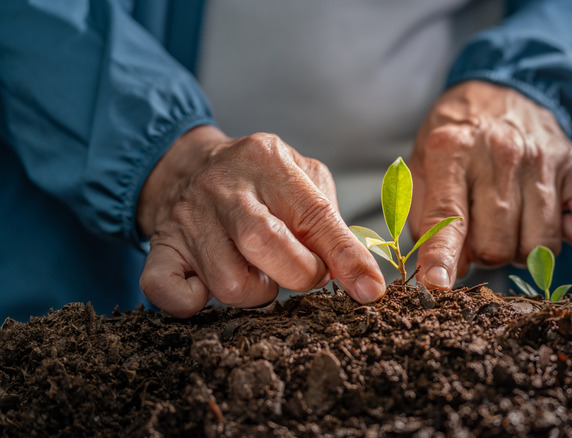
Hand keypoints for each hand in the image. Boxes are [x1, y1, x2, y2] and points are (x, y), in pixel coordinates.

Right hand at [136, 125, 384, 317]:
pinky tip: (209, 286)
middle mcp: (223, 186)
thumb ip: (332, 224)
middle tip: (302, 272)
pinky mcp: (161, 246)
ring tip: (257, 271)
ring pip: (228, 283)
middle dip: (298, 275)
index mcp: (268, 161)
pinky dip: (191, 303)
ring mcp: (187, 217)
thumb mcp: (304, 179)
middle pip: (264, 244)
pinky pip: (165, 290)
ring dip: (255, 292)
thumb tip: (363, 281)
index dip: (345, 258)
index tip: (368, 290)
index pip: (314, 215)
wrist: (189, 166)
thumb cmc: (261, 181)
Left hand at [409, 81, 571, 289]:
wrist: (501, 90)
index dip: (441, 256)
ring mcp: (545, 160)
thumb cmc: (457, 140)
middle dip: (484, 252)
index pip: (448, 216)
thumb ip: (424, 219)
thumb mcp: (421, 166)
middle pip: (495, 245)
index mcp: (452, 149)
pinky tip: (552, 218)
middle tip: (481, 228)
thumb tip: (448, 271)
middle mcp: (501, 154)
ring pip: (539, 246)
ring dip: (522, 248)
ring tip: (511, 221)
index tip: (437, 284)